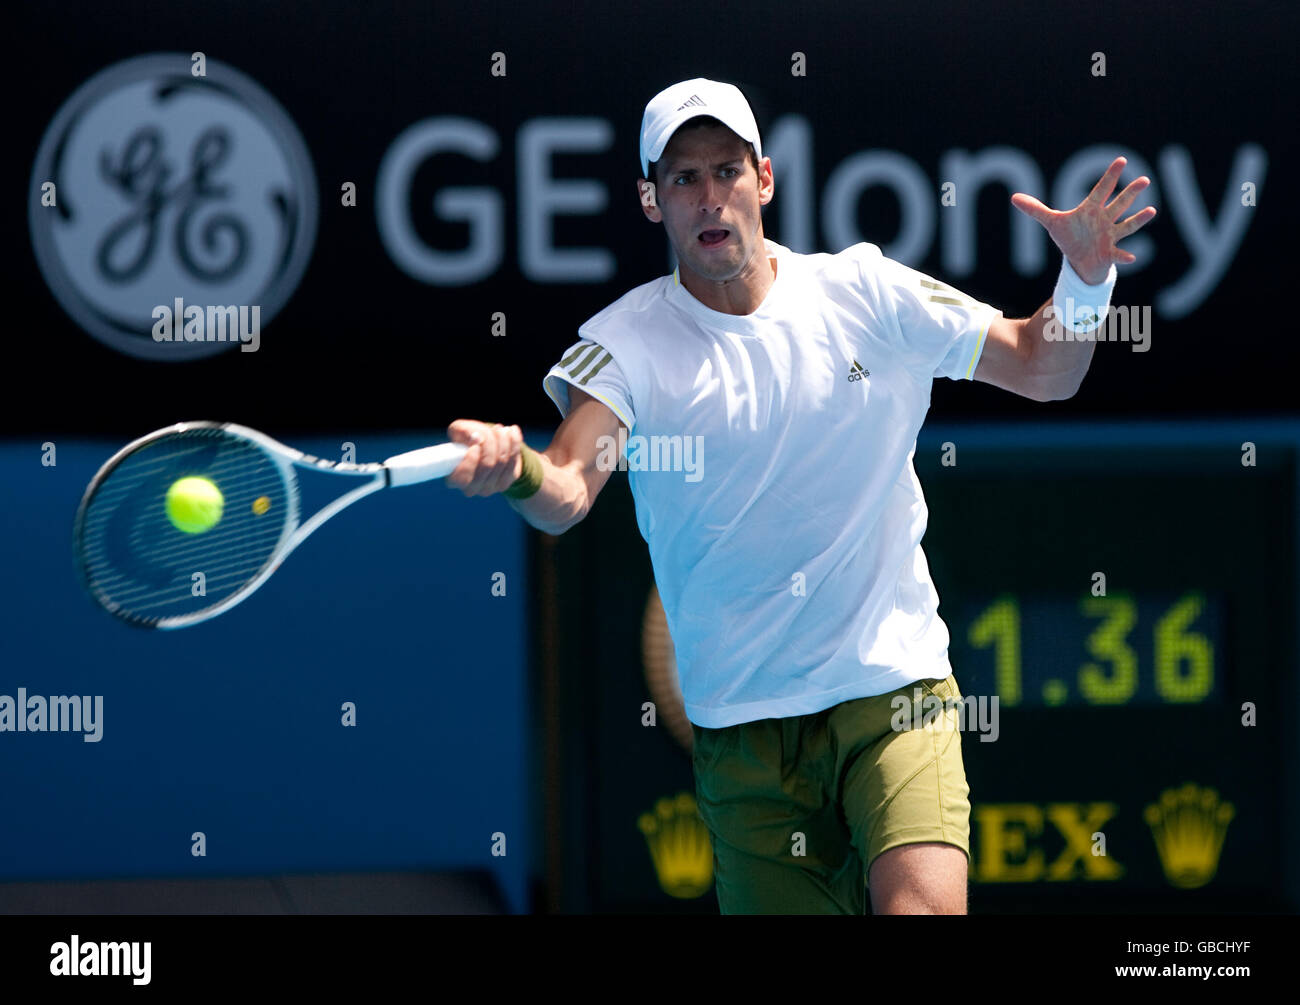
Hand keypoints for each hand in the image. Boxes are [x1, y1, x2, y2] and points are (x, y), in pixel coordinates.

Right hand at [446, 419, 523, 496]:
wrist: (485, 445)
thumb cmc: (467, 438)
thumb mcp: (459, 431)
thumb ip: (462, 431)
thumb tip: (476, 437)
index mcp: (455, 479)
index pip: (462, 477)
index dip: (471, 459)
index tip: (475, 442)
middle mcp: (472, 488)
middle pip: (487, 465)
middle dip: (491, 442)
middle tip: (493, 428)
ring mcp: (489, 488)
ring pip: (502, 462)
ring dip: (504, 441)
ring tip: (501, 428)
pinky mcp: (505, 482)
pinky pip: (513, 461)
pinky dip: (514, 443)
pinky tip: (512, 431)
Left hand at [1011, 157, 1156, 284]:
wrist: (1079, 261)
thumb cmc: (1070, 237)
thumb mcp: (1052, 223)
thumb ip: (1035, 210)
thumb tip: (1014, 197)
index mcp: (1091, 210)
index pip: (1101, 189)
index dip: (1110, 176)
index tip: (1121, 160)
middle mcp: (1104, 220)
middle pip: (1118, 204)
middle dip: (1130, 193)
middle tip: (1145, 179)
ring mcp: (1109, 236)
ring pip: (1126, 225)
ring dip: (1138, 219)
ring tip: (1151, 211)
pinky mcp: (1109, 252)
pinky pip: (1118, 254)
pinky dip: (1124, 256)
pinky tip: (1131, 257)